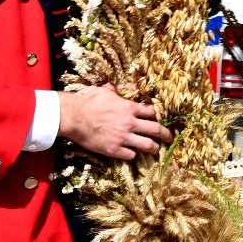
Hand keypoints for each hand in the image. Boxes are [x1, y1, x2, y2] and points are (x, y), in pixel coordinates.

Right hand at [58, 85, 173, 160]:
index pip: (153, 112)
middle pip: (156, 130)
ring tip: (155, 149)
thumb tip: (131, 86)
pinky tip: (131, 153)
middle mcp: (129, 123)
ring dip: (153, 148)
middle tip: (169, 137)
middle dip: (165, 134)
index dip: (159, 116)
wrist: (73, 117)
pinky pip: (131, 156)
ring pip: (147, 145)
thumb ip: (120, 89)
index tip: (161, 119)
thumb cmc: (87, 101)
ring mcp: (123, 138)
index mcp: (129, 108)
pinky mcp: (114, 150)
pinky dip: (132, 154)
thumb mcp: (105, 90)